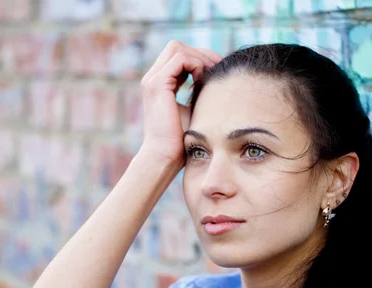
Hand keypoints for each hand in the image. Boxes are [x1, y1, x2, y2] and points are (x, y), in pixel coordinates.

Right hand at [138, 40, 221, 169]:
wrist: (164, 156)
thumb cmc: (180, 141)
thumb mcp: (192, 110)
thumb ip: (197, 93)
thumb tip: (216, 81)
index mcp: (159, 84)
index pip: (178, 56)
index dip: (199, 58)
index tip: (217, 70)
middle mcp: (152, 79)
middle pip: (177, 47)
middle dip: (200, 54)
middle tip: (219, 67)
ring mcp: (152, 80)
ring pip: (178, 48)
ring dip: (199, 57)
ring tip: (212, 73)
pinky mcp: (157, 84)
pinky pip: (180, 58)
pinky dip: (196, 64)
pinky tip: (204, 79)